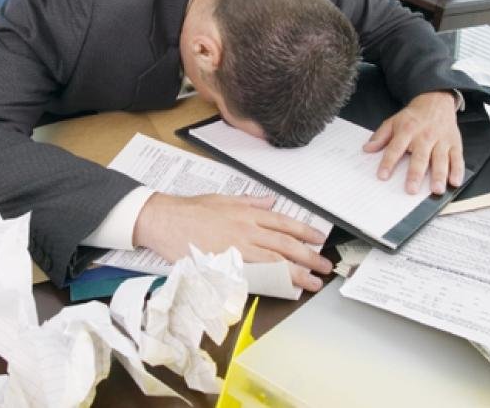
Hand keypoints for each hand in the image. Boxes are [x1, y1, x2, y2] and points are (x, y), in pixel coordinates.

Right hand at [133, 193, 331, 291]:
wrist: (164, 220)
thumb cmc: (191, 210)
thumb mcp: (225, 199)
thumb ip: (250, 202)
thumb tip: (270, 201)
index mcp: (247, 214)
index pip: (284, 224)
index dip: (305, 232)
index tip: (320, 240)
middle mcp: (246, 232)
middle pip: (284, 245)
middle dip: (308, 256)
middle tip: (324, 266)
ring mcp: (236, 250)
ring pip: (273, 262)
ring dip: (295, 273)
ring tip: (311, 282)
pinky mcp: (224, 266)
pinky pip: (251, 276)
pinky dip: (268, 283)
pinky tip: (281, 290)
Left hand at [362, 91, 463, 194]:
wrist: (436, 100)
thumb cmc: (413, 116)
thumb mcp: (393, 121)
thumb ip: (380, 136)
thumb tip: (367, 149)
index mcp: (407, 131)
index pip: (395, 148)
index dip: (388, 162)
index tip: (383, 176)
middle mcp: (424, 136)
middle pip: (420, 157)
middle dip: (415, 174)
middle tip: (412, 189)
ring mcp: (441, 140)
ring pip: (440, 159)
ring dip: (439, 175)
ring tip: (436, 189)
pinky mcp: (454, 143)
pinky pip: (457, 158)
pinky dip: (457, 170)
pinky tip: (455, 182)